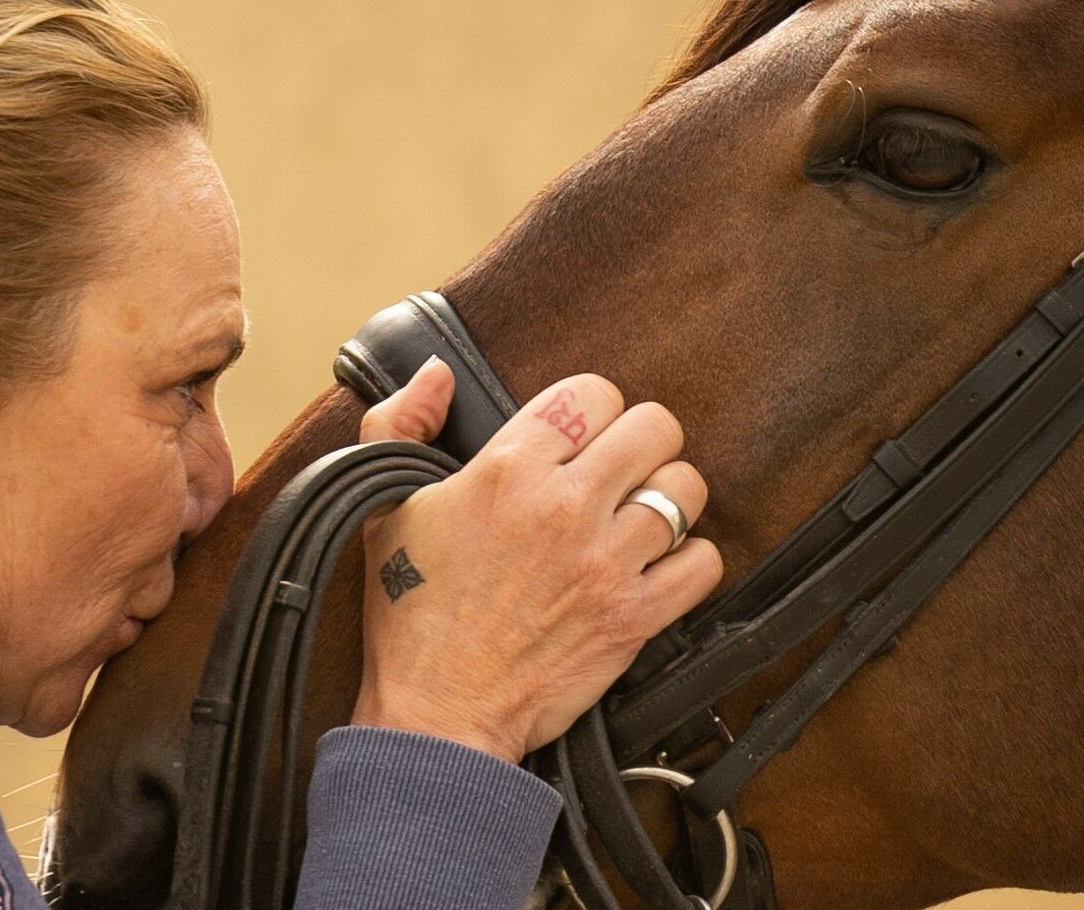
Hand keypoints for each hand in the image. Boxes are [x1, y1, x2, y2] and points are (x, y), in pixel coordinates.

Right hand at [351, 359, 722, 762]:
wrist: (436, 708)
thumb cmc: (409, 611)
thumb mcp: (381, 501)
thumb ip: (400, 422)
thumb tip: (437, 374)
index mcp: (506, 468)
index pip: (591, 392)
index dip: (591, 409)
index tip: (581, 436)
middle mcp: (564, 505)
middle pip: (655, 427)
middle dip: (642, 442)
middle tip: (621, 470)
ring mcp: (605, 561)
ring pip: (686, 489)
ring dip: (669, 499)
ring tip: (641, 516)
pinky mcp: (634, 616)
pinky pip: (703, 563)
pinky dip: (690, 562)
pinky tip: (658, 567)